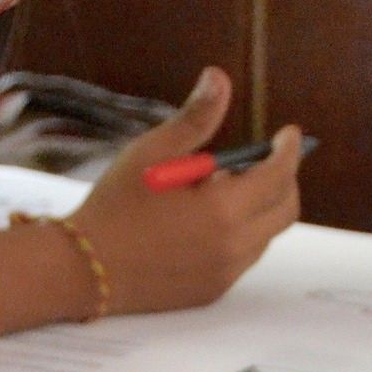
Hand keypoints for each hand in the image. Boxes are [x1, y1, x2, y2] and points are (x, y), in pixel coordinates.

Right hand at [70, 67, 304, 315]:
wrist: (83, 269)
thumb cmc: (114, 207)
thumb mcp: (152, 153)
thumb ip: (194, 119)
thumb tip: (219, 79)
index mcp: (223, 209)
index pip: (279, 175)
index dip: (288, 151)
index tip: (288, 135)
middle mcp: (233, 246)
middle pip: (285, 211)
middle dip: (284, 180)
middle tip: (267, 160)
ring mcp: (225, 273)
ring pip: (266, 236)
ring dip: (260, 209)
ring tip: (222, 188)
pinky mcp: (212, 291)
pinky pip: (244, 259)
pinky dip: (241, 235)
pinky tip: (209, 221)